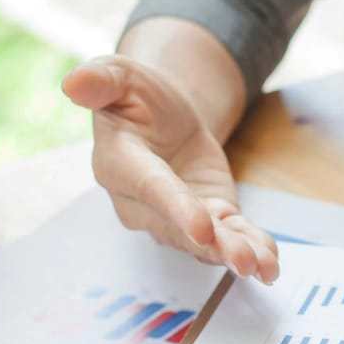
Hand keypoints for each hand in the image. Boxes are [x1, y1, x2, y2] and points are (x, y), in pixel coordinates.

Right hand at [64, 54, 278, 281]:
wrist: (162, 115)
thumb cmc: (137, 96)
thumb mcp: (121, 76)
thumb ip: (102, 79)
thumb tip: (73, 82)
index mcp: (120, 163)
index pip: (151, 189)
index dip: (176, 207)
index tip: (203, 226)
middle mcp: (143, 202)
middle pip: (180, 227)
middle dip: (212, 244)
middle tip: (242, 259)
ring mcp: (175, 218)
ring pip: (204, 242)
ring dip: (234, 255)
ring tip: (262, 267)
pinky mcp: (206, 220)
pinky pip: (228, 238)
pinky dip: (251, 251)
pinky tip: (270, 265)